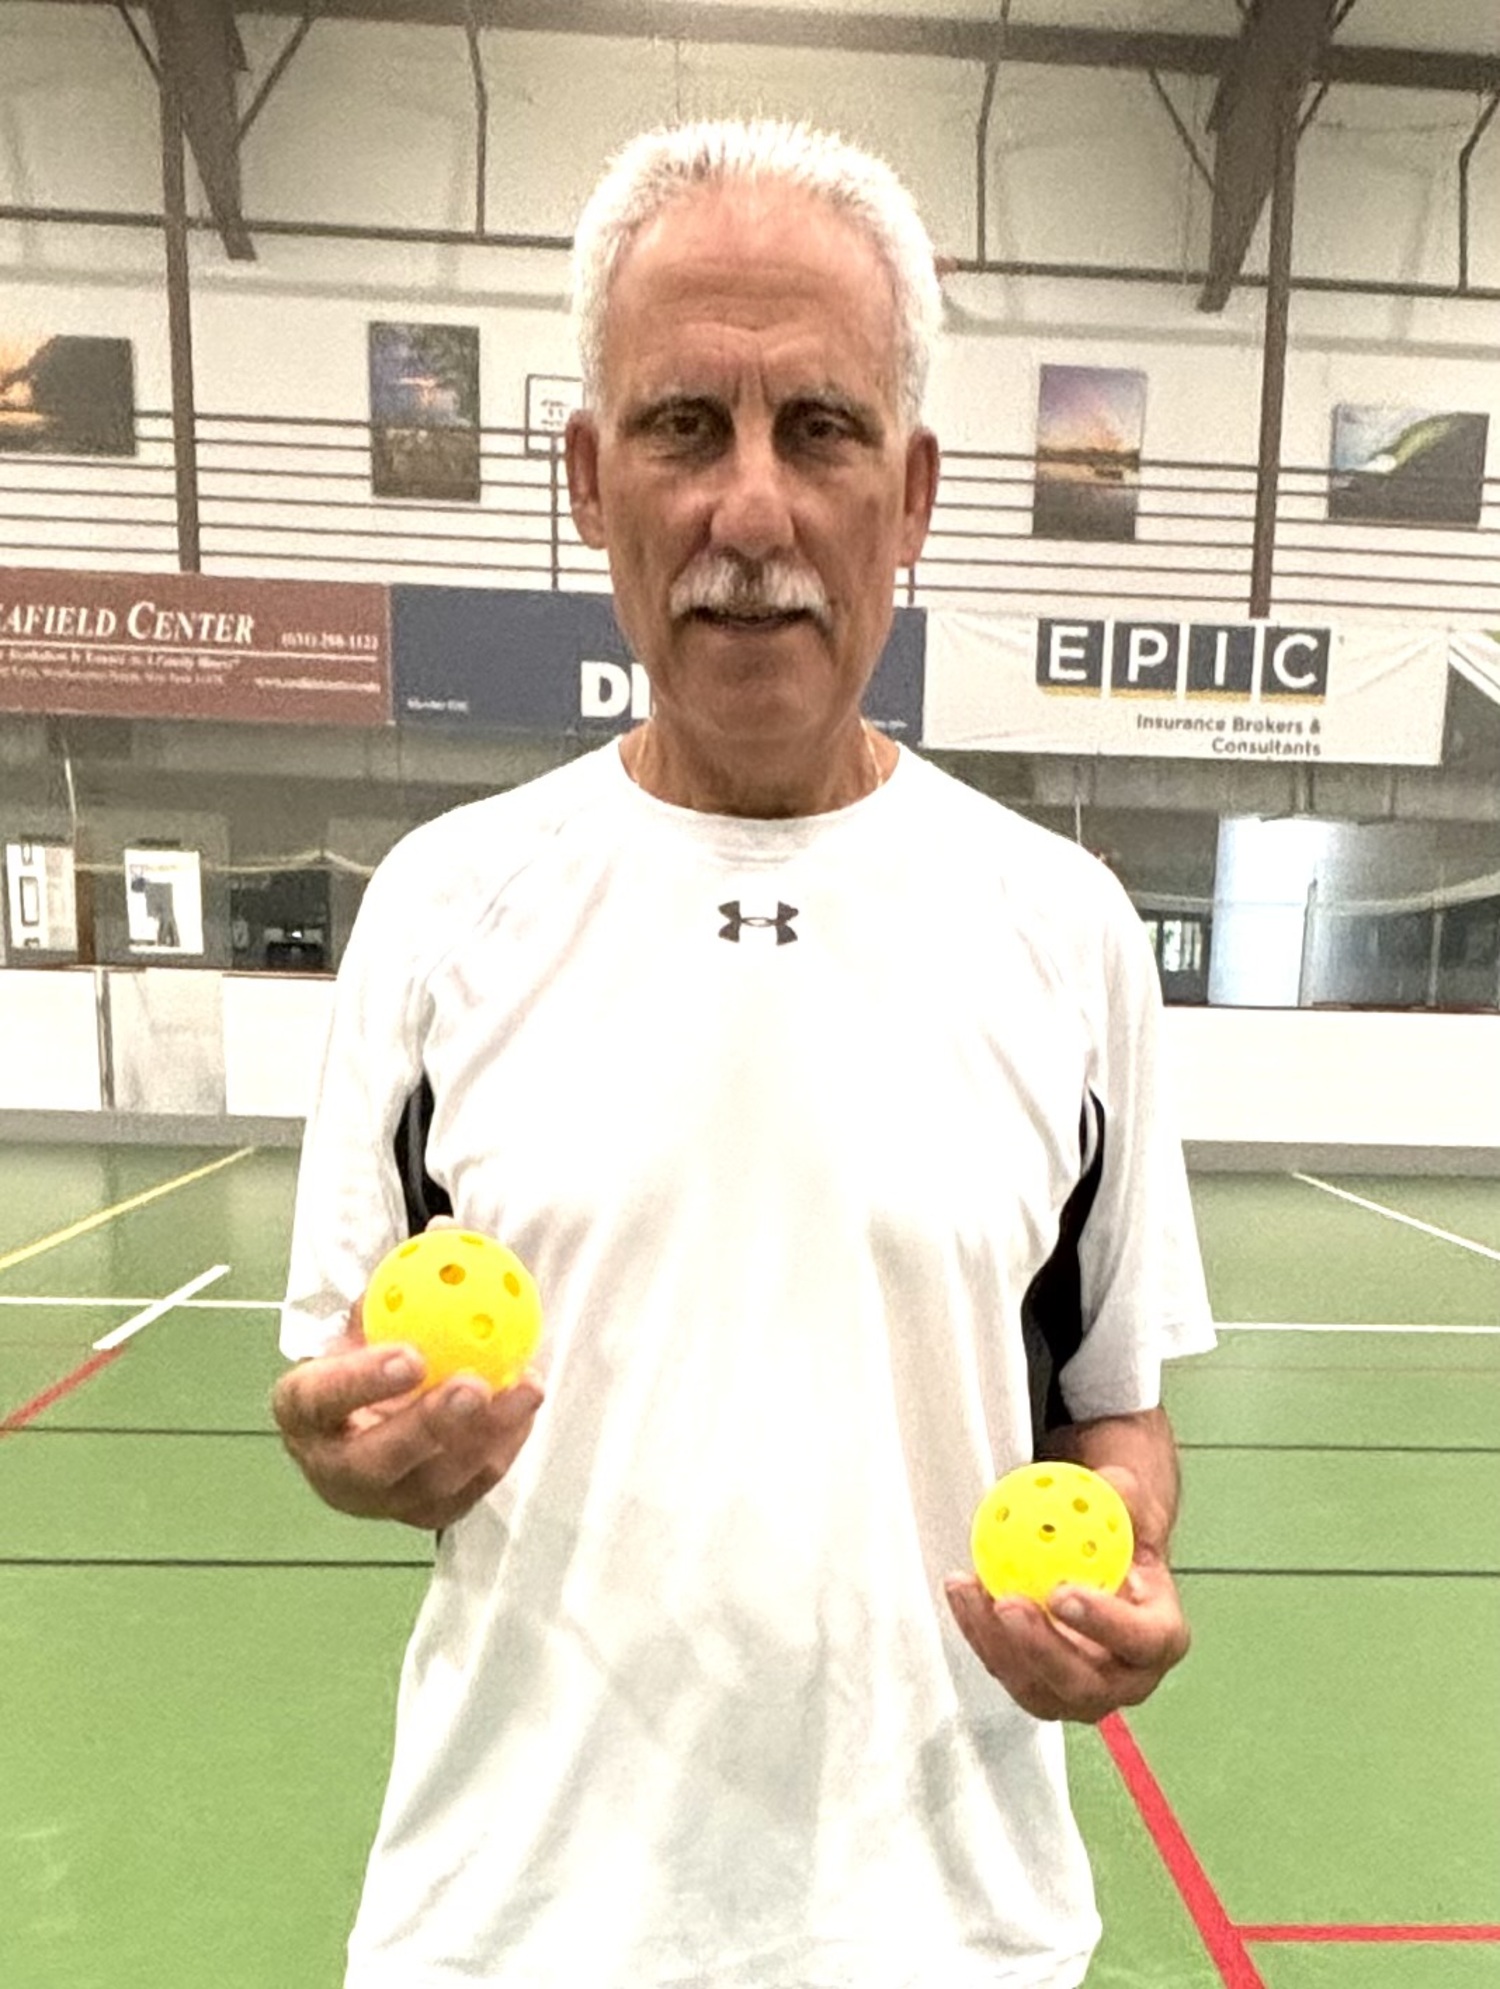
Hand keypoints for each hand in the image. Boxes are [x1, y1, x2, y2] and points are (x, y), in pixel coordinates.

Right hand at [271, 1297, 543, 1531]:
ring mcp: (380, 1501)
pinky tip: (525, 1409)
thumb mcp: (373, 1314)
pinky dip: (502, 1450)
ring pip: (431, 1486)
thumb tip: (448, 1227)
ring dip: (484, 1437)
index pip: (319, 1399)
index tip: (411, 1354)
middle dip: (428, 1427)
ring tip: (524, 1389)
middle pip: (375, 1462)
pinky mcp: (425, 1516)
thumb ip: (404, 1279)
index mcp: (303, 1410)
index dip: (361, 1382)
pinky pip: (468, 1492)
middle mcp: (333, 1467)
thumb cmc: (367, 1357)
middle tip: (474, 1386)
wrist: (366, 1419)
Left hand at [944, 1465, 1189, 1722]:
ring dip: (995, 1641)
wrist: (1100, 1563)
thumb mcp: (1132, 1508)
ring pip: (1034, 1687)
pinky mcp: (1038, 1687)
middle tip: (1008, 1602)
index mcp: (1161, 1636)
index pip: (1143, 1641)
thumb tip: (1108, 1486)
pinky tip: (962, 1590)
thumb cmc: (1122, 1540)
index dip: (1105, 1624)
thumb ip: (1124, 1496)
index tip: (1062, 1592)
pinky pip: (1003, 1668)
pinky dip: (978, 1630)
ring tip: (969, 1588)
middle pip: (1084, 1684)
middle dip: (1040, 1647)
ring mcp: (1078, 1692)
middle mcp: (1125, 1679)